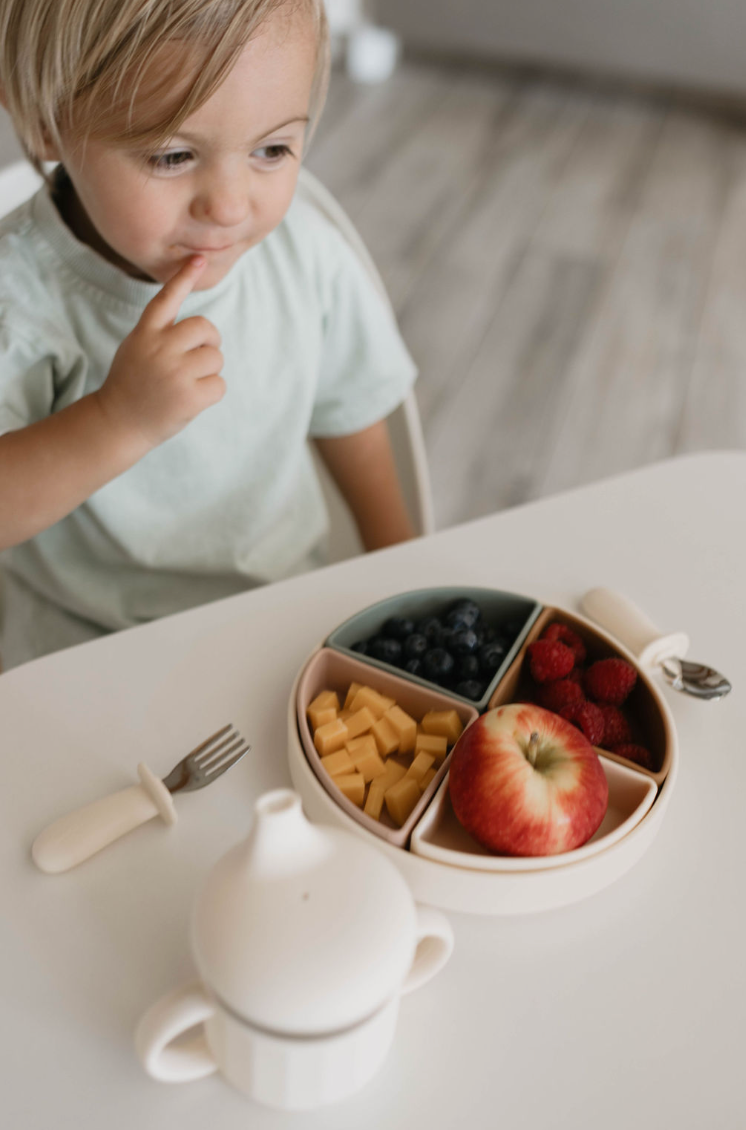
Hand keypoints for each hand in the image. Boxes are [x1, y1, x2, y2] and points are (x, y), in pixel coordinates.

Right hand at [96, 256, 225, 449]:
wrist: (118, 422)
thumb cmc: (133, 383)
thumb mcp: (136, 348)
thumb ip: (161, 333)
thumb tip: (203, 330)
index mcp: (145, 333)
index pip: (166, 299)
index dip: (184, 278)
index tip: (200, 259)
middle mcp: (159, 349)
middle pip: (206, 328)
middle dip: (210, 342)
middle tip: (198, 357)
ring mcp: (174, 373)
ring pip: (216, 358)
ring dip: (209, 370)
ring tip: (187, 382)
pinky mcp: (189, 397)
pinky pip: (220, 384)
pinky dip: (212, 392)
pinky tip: (192, 399)